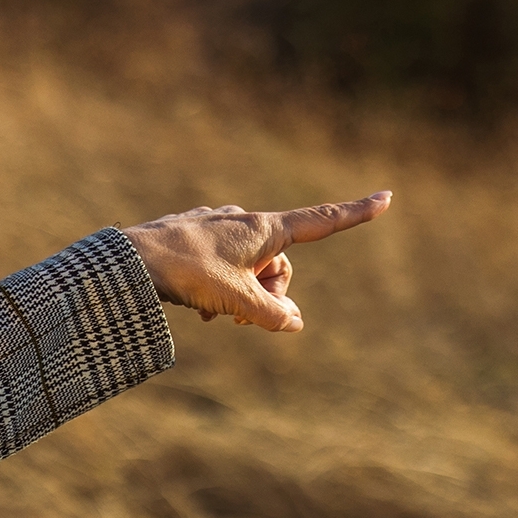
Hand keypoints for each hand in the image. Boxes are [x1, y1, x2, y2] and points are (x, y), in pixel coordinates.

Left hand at [118, 191, 390, 332]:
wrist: (130, 261)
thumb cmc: (187, 274)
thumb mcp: (238, 302)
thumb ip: (273, 313)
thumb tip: (295, 320)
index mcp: (263, 229)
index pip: (321, 221)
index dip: (354, 213)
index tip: (386, 197)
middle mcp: (243, 220)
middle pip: (279, 263)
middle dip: (271, 292)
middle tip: (246, 318)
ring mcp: (218, 226)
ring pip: (249, 267)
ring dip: (243, 294)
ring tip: (215, 314)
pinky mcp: (194, 236)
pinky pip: (223, 266)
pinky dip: (220, 289)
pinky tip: (200, 309)